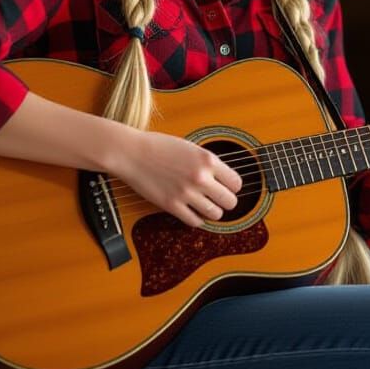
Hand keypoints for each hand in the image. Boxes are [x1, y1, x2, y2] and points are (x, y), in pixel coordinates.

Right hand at [111, 129, 242, 227]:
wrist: (132, 153)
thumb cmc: (160, 147)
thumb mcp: (191, 148)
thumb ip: (208, 163)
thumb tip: (224, 179)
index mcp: (207, 160)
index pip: (236, 183)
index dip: (233, 187)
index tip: (227, 187)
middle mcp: (200, 177)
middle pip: (230, 202)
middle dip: (227, 202)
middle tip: (219, 199)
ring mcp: (186, 193)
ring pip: (215, 214)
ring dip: (213, 212)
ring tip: (207, 206)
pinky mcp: (171, 205)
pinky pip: (195, 221)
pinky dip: (197, 219)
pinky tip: (193, 212)